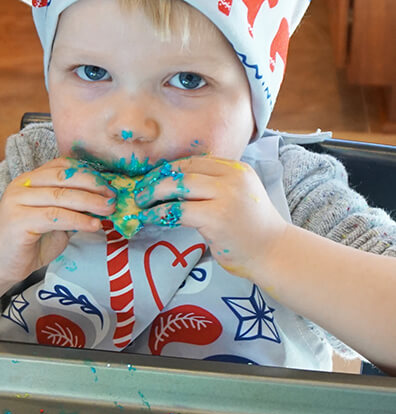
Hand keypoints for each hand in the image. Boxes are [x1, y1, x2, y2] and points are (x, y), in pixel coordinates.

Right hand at [0, 158, 115, 284]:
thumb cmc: (29, 242)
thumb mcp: (56, 220)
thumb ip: (73, 207)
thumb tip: (103, 201)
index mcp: (31, 179)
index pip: (62, 166)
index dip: (88, 173)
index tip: (109, 184)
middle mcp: (22, 184)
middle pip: (64, 177)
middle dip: (93, 186)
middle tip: (113, 196)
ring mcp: (17, 200)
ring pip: (61, 196)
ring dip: (89, 202)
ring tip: (108, 209)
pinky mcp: (18, 220)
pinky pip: (55, 216)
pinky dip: (78, 219)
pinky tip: (94, 225)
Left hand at [135, 156, 287, 279]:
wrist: (273, 252)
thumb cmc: (252, 228)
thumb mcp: (238, 196)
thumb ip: (214, 185)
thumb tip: (173, 184)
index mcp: (236, 169)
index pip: (194, 160)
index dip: (170, 169)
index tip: (153, 178)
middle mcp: (232, 178)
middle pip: (184, 170)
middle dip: (157, 179)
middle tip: (141, 191)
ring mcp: (226, 197)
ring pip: (179, 187)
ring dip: (154, 194)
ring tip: (141, 203)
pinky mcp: (217, 218)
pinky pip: (179, 211)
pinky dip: (159, 213)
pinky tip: (150, 217)